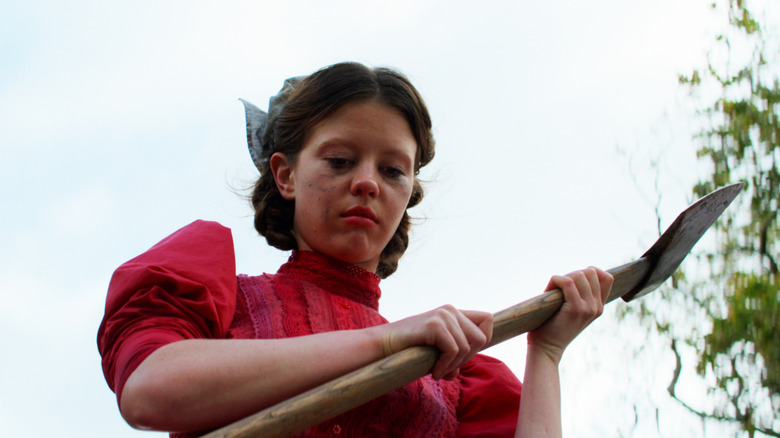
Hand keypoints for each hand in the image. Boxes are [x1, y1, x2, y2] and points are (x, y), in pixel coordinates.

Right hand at [377, 306, 492, 379]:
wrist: (383, 345)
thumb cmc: (408, 350)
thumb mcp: (435, 351)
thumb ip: (451, 355)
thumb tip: (458, 371)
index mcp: (453, 313)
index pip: (487, 319)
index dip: (485, 339)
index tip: (465, 355)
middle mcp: (450, 310)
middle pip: (481, 338)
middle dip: (467, 359)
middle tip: (448, 368)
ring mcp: (443, 316)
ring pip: (467, 348)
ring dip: (453, 365)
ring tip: (437, 371)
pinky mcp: (435, 325)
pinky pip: (453, 351)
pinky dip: (445, 366)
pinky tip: (433, 371)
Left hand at [527, 267, 612, 363]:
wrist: (547, 348)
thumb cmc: (554, 326)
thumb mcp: (573, 310)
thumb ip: (580, 295)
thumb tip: (580, 272)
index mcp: (599, 306)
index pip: (607, 277)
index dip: (589, 272)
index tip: (573, 280)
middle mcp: (597, 307)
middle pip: (590, 272)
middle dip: (571, 274)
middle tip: (558, 288)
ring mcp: (588, 308)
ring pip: (579, 275)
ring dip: (562, 278)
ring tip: (552, 291)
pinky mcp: (576, 309)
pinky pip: (567, 282)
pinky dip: (555, 280)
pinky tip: (548, 290)